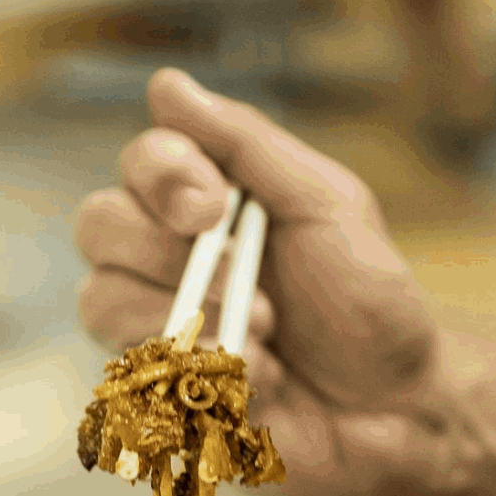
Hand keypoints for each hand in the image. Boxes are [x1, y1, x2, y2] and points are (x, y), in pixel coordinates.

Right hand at [73, 68, 495, 495]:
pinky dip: (205, 373)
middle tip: (245, 278)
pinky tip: (263, 382)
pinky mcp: (158, 394)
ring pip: (99, 300)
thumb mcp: (327, 205)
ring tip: (267, 334)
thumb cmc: (369, 304)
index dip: (162, 177)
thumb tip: (166, 86)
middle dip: (169, 252)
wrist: (397, 409)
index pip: (140, 163)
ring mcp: (157, 328)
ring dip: (190, 317)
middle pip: (98, 226)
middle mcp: (168, 261)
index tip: (213, 205)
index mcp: (207, 205)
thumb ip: (248, 143)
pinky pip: (134, 373)